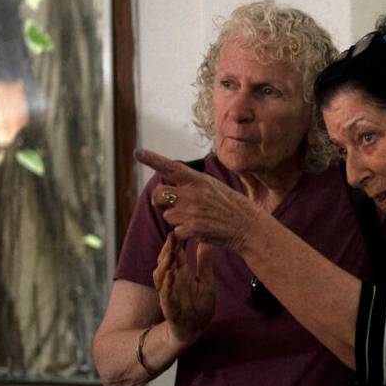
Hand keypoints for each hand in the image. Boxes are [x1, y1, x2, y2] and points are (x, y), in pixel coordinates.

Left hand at [136, 149, 260, 251]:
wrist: (248, 226)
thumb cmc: (231, 206)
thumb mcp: (213, 187)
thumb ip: (191, 185)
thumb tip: (168, 190)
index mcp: (198, 180)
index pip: (171, 167)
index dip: (153, 159)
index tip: (138, 152)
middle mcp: (192, 193)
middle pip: (158, 194)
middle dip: (159, 200)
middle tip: (169, 204)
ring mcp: (191, 212)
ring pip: (168, 215)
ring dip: (177, 219)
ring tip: (198, 219)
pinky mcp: (192, 229)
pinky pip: (176, 231)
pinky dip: (185, 233)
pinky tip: (201, 230)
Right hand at [153, 233, 214, 345]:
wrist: (195, 329)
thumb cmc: (199, 304)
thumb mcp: (206, 280)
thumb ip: (204, 262)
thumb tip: (207, 240)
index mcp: (181, 273)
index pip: (175, 253)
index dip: (176, 241)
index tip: (180, 226)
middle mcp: (172, 281)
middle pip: (165, 261)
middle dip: (168, 248)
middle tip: (173, 233)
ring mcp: (168, 293)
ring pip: (160, 275)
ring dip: (164, 264)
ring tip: (170, 252)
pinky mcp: (169, 306)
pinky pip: (166, 294)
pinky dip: (168, 284)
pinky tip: (171, 275)